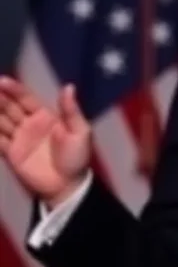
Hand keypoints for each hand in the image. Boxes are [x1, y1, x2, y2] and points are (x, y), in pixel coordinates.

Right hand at [0, 77, 91, 206]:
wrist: (67, 185)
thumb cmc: (76, 157)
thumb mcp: (80, 132)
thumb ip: (71, 111)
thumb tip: (68, 86)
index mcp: (45, 116)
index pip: (26, 98)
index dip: (14, 89)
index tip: (2, 81)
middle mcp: (29, 124)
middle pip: (9, 107)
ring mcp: (18, 138)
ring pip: (0, 121)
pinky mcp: (10, 153)